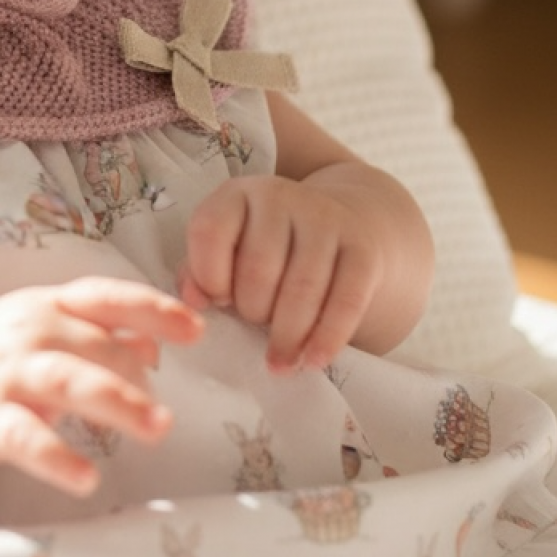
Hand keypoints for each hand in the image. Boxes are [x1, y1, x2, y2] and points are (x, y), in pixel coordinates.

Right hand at [0, 276, 202, 495]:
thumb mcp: (49, 327)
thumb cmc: (0, 349)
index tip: (196, 331)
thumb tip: (155, 349)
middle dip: (137, 380)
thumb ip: (102, 335)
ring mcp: (10, 372)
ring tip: (156, 429)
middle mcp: (35, 330)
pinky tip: (85, 478)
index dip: (154, 310)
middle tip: (167, 419)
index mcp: (53, 305)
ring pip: (69, 381)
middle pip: (97, 346)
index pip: (108, 298)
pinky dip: (56, 456)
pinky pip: (25, 437)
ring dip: (116, 402)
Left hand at [180, 174, 388, 372]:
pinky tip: (312, 359)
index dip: (209, 276)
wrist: (343, 224)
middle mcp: (282, 197)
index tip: (218, 301)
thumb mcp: (229, 248)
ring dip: (287, 335)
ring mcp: (327, 219)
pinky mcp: (363, 249)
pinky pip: (346, 301)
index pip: (210, 231)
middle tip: (255, 324)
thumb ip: (200, 272)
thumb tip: (192, 301)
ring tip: (278, 362)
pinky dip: (327, 338)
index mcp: (237, 194)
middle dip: (252, 310)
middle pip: (259, 267)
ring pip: (303, 288)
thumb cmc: (269, 248)